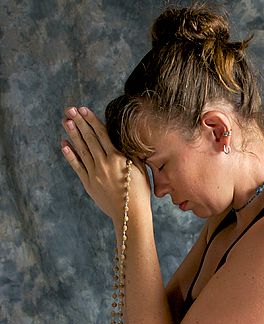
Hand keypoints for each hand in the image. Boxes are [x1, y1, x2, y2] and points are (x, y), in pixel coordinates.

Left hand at [60, 106, 150, 221]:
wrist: (130, 214)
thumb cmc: (139, 191)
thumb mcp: (140, 168)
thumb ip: (131, 152)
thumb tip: (124, 137)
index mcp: (118, 157)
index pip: (102, 134)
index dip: (91, 120)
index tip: (83, 109)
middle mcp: (104, 163)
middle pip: (89, 138)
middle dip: (79, 123)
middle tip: (70, 110)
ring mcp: (94, 173)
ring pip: (81, 150)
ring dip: (73, 134)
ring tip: (65, 122)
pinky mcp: (88, 183)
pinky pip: (77, 166)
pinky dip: (70, 155)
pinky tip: (64, 145)